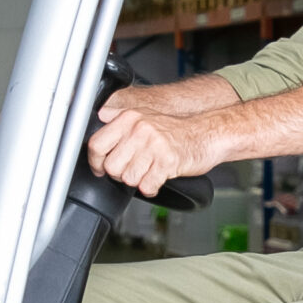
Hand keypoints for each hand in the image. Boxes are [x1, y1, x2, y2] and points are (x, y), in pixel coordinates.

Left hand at [88, 104, 209, 197]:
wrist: (207, 134)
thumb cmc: (176, 130)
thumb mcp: (144, 115)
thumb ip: (118, 116)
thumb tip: (98, 117)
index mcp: (129, 118)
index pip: (97, 144)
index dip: (95, 161)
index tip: (100, 168)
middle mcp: (140, 129)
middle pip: (111, 166)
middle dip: (120, 174)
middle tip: (132, 170)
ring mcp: (154, 145)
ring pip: (128, 178)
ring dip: (137, 180)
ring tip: (148, 172)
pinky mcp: (167, 161)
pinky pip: (147, 185)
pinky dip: (151, 188)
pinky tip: (156, 180)